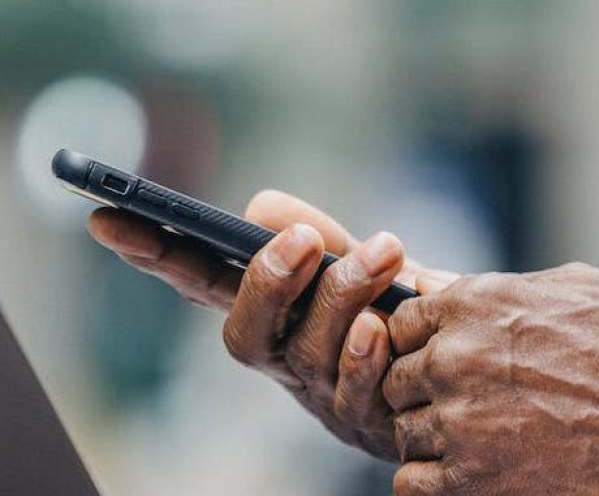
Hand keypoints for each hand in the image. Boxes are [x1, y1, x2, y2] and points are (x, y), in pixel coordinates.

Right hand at [87, 189, 456, 460]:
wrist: (462, 364)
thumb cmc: (402, 307)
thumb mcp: (362, 262)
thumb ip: (320, 235)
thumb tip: (262, 211)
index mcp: (273, 311)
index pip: (201, 283)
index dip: (154, 254)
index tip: (106, 217)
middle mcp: (285, 356)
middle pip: (244, 334)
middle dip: (265, 281)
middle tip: (300, 236)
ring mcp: (323, 392)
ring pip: (306, 353)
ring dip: (342, 293)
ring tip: (384, 249)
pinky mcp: (368, 418)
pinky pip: (358, 389)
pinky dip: (370, 353)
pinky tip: (388, 323)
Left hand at [383, 263, 598, 494]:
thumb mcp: (575, 290)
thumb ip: (497, 290)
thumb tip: (438, 285)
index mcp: (478, 304)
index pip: (404, 322)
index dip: (423, 342)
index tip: (445, 359)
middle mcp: (458, 358)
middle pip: (398, 379)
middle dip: (425, 390)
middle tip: (467, 405)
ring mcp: (463, 423)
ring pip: (404, 432)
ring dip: (433, 438)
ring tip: (482, 441)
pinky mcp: (477, 483)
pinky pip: (413, 483)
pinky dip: (436, 481)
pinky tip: (476, 472)